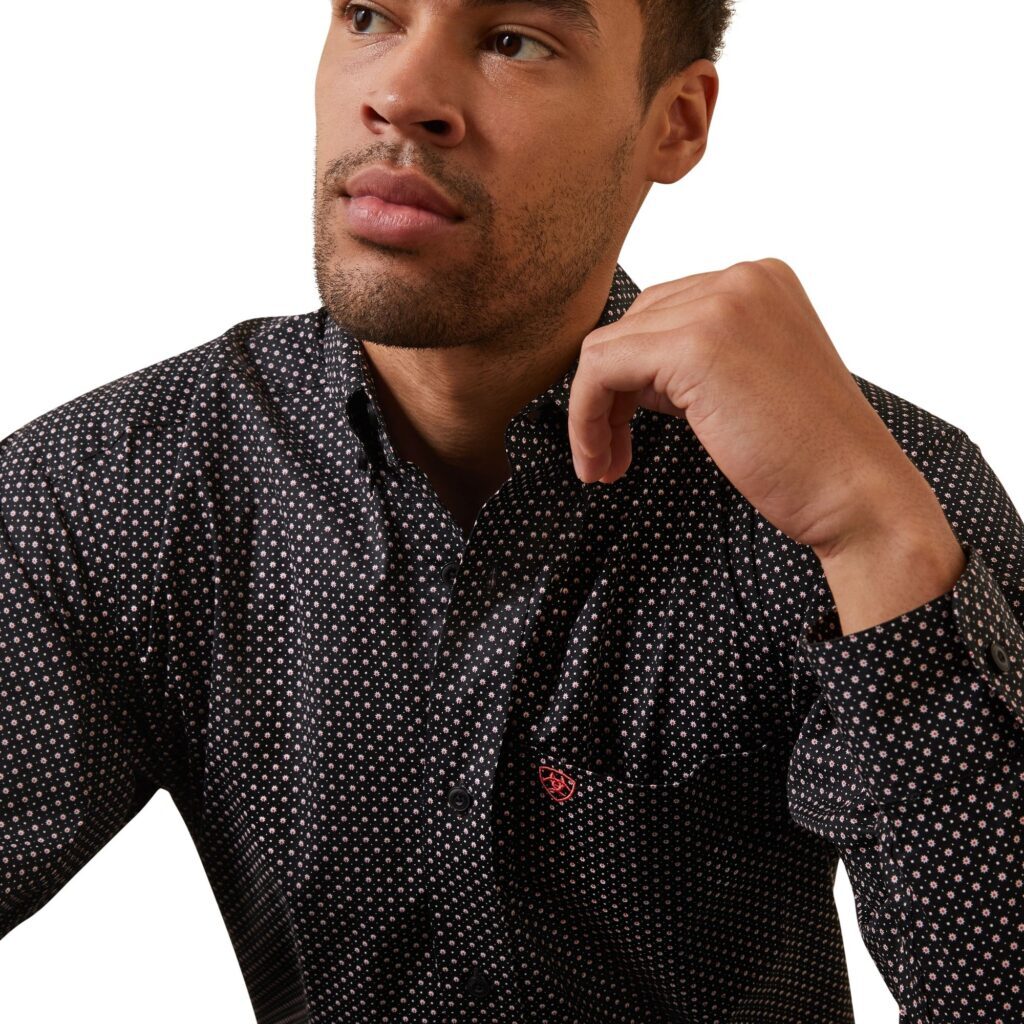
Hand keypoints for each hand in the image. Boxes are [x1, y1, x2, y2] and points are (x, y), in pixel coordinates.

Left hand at [568, 258, 943, 561]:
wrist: (854, 494)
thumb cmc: (806, 456)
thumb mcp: (746, 383)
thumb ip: (692, 359)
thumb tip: (621, 372)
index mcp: (762, 279)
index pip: (662, 313)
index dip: (634, 379)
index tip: (626, 434)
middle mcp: (743, 277)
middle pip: (632, 326)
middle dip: (609, 395)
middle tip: (612, 456)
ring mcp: (721, 303)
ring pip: (607, 348)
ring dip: (593, 413)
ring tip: (604, 465)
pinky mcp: (694, 344)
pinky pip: (599, 369)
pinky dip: (586, 418)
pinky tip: (600, 462)